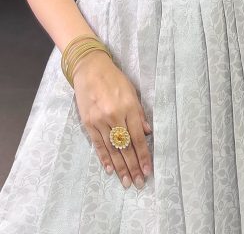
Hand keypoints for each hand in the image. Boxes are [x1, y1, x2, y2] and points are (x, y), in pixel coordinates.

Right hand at [72, 50, 152, 189]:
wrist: (90, 68)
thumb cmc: (114, 79)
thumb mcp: (131, 92)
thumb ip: (139, 113)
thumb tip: (147, 133)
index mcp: (128, 107)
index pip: (138, 137)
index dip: (143, 156)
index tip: (148, 170)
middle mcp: (114, 115)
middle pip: (125, 147)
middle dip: (133, 166)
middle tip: (138, 182)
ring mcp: (99, 120)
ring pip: (112, 149)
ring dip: (120, 167)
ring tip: (126, 181)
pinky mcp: (88, 123)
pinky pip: (98, 144)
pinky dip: (104, 158)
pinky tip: (110, 170)